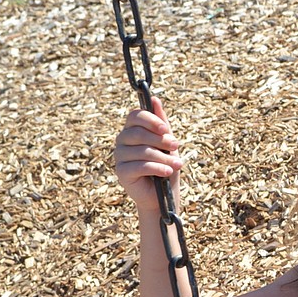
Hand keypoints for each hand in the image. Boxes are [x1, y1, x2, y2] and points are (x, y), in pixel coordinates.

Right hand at [113, 95, 181, 212]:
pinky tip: (168, 172)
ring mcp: (120, 156)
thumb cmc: (165, 167)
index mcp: (132, 130)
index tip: (166, 129)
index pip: (135, 116)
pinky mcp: (121, 172)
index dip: (151, 120)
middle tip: (176, 146)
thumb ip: (161, 123)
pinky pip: (140, 165)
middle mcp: (122, 141)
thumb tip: (155, 99)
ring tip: (178, 164)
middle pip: (138, 133)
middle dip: (161, 139)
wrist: (162, 197)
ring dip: (164, 158)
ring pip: (142, 151)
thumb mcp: (167, 144)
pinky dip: (157, 168)